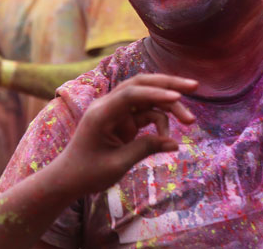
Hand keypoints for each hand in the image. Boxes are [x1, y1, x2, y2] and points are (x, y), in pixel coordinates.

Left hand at [54, 74, 196, 195]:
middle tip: (194, 86)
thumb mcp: (117, 164)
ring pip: (147, 97)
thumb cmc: (87, 173)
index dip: (155, 94)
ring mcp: (116, 111)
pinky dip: (160, 121)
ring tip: (190, 120)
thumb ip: (144, 149)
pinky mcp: (123, 119)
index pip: (131, 94)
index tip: (178, 99)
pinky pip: (146, 112)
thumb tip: (173, 142)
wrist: (68, 178)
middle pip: (141, 85)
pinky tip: (167, 138)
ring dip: (168, 105)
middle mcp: (109, 105)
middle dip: (168, 84)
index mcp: (101, 112)